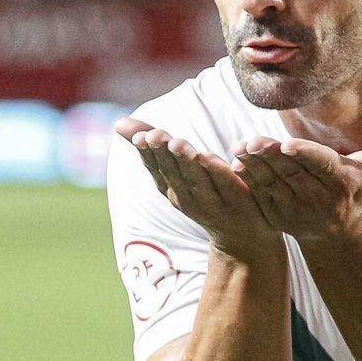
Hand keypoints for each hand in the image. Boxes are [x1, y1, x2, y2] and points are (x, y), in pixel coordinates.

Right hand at [115, 117, 279, 260]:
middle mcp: (187, 198)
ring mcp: (212, 204)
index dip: (147, 153)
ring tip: (178, 143)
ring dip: (186, 162)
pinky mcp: (237, 203)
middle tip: (154, 135)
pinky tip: (210, 157)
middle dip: (163, 153)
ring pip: (196, 180)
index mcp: (171, 188)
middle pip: (173, 173)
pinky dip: (218, 172)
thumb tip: (118, 122)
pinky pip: (227, 186)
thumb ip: (156, 146)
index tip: (140, 136)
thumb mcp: (177, 171)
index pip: (155, 168)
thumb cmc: (205, 195)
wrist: (243, 238)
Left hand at [231, 122, 361, 242]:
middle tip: (252, 142)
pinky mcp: (278, 215)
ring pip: (273, 182)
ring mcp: (296, 209)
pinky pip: (260, 194)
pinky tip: (235, 163)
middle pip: (292, 172)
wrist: (339, 235)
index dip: (304, 155)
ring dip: (254, 166)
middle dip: (271, 157)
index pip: (321, 166)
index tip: (288, 144)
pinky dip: (247, 179)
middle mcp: (318, 198)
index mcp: (341, 184)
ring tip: (241, 148)